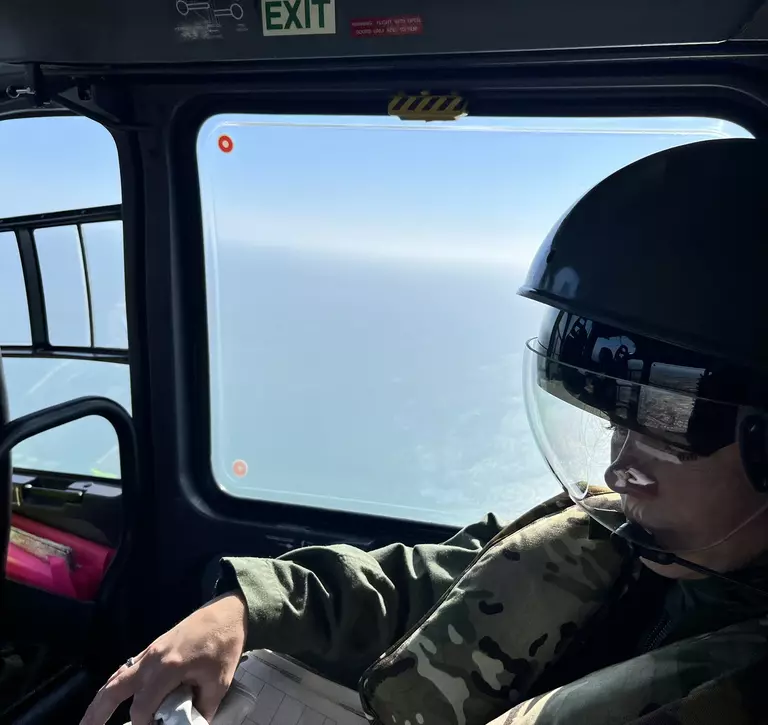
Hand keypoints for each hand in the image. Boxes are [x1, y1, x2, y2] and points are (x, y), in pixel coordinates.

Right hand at [80, 592, 247, 724]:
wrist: (228, 611)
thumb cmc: (224, 645)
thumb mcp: (219, 682)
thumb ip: (202, 709)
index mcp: (167, 668)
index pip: (142, 708)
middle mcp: (151, 659)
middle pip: (114, 689)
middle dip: (97, 714)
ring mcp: (150, 652)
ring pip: (116, 678)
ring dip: (101, 700)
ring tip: (89, 721)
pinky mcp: (154, 648)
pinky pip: (126, 669)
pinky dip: (114, 684)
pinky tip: (111, 696)